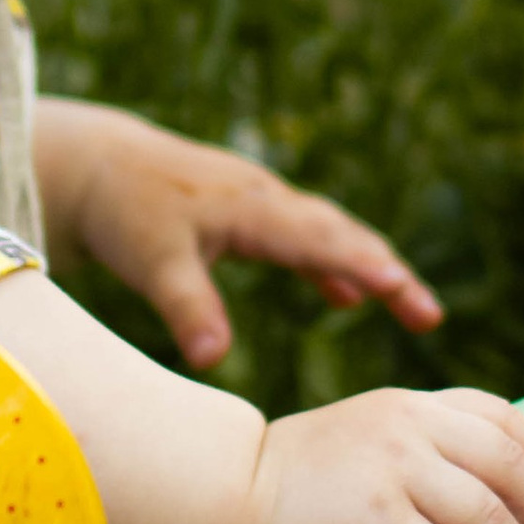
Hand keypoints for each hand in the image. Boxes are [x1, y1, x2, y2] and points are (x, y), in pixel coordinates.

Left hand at [31, 97, 441, 371]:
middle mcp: (266, 200)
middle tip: (429, 317)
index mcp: (252, 208)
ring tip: (412, 309)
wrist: (94, 163)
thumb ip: (186, 307)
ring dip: (369, 268)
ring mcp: (259, 204)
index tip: (408, 294)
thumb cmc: (123, 209)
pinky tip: (343, 296)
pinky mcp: (246, 214)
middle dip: (389, 273)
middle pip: (342, 235)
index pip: (323, 241)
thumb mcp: (151, 261)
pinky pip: (303, 239)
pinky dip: (330, 265)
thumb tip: (214, 360)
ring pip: (329, 235)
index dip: (367, 268)